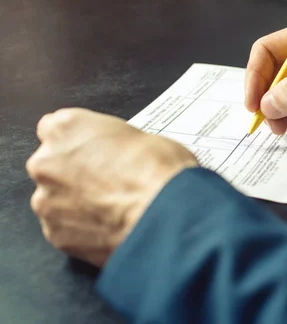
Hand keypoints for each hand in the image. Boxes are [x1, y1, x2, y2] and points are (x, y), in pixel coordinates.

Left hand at [26, 108, 197, 266]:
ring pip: (56, 199)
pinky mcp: (55, 233)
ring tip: (113, 206)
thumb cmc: (159, 172)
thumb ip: (111, 142)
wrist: (165, 214)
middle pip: (51, 165)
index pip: (54, 128)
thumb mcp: (141, 135)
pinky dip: (82, 228)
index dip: (79, 142)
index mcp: (67, 128)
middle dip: (75, 173)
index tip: (94, 151)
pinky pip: (64, 228)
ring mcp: (47, 200)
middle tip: (110, 181)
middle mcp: (47, 162)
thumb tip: (116, 152)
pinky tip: (110, 224)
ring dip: (77, 202)